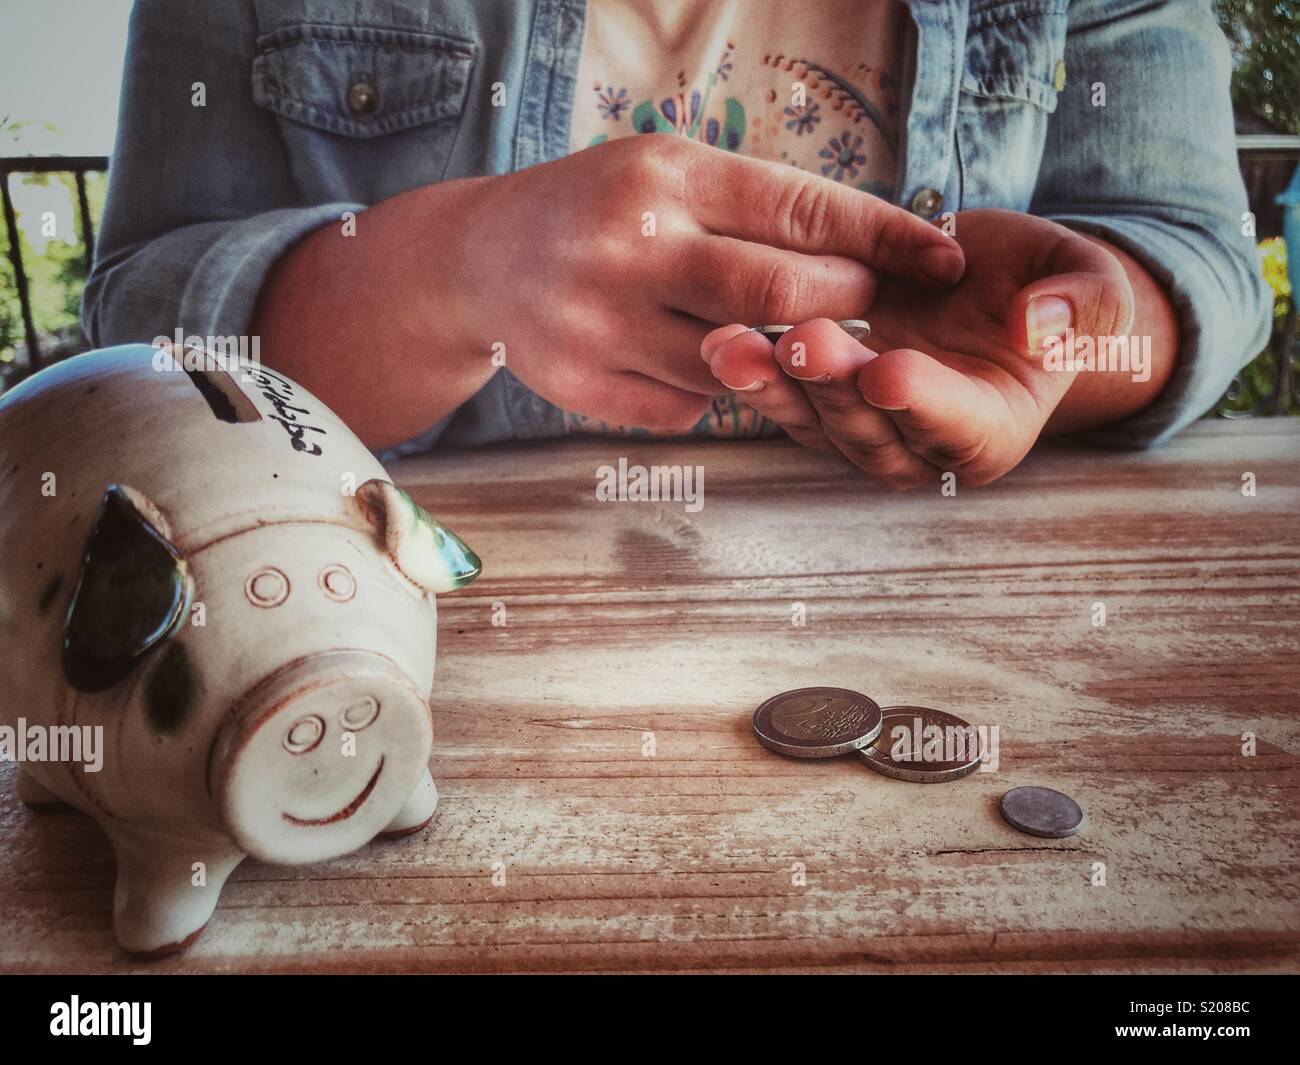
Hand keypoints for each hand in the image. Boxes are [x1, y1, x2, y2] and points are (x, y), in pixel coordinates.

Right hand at [446, 134, 964, 431]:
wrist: (483, 261)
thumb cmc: (603, 209)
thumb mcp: (670, 171)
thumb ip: (757, 206)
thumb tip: (877, 249)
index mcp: (663, 178)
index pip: (799, 211)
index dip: (884, 237)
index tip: (945, 257)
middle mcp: (629, 248)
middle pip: (776, 294)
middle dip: (841, 302)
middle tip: (861, 304)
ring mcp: (600, 323)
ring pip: (737, 364)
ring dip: (774, 356)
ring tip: (773, 332)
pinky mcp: (583, 385)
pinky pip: (688, 407)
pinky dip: (710, 390)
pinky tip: (690, 357)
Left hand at [701, 209, 1134, 485]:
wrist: (990, 286)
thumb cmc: (1047, 288)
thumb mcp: (1090, 283)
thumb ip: (1082, 305)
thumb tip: (1040, 325)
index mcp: (995, 431)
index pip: (958, 428)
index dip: (924, 404)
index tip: (890, 371)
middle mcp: (924, 450)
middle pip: (874, 433)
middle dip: (837, 390)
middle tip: (803, 341)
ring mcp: (868, 433)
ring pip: (817, 423)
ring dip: (775, 389)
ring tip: (735, 346)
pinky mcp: (824, 407)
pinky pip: (787, 399)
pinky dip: (754, 374)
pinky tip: (721, 340)